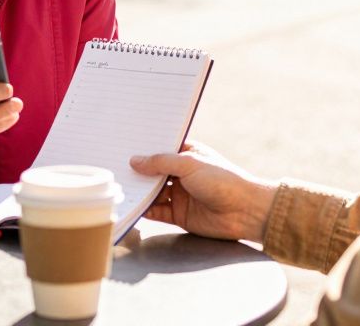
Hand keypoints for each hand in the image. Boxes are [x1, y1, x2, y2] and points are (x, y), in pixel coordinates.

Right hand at [130, 142, 277, 242]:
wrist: (246, 212)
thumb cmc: (223, 180)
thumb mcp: (189, 164)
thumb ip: (160, 163)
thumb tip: (134, 161)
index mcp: (187, 155)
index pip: (160, 150)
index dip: (144, 149)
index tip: (122, 145)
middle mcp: (182, 174)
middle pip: (153, 172)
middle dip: (137, 171)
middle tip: (114, 166)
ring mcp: (180, 195)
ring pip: (153, 192)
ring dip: (139, 191)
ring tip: (119, 186)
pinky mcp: (180, 214)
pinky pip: (157, 211)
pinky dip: (145, 209)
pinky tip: (132, 205)